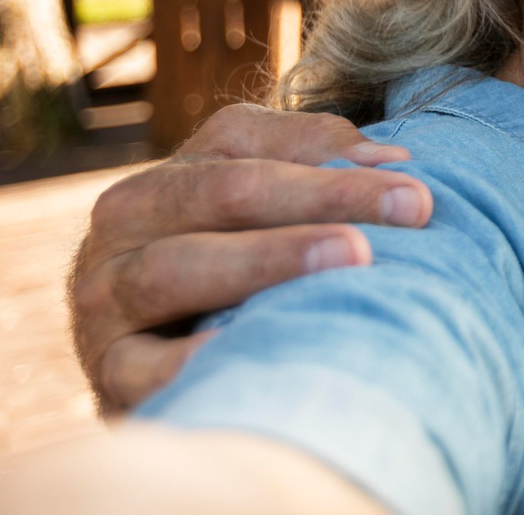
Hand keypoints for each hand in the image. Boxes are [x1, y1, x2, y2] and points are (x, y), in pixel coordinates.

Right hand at [69, 103, 433, 413]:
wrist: (163, 369)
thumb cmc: (238, 267)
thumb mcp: (271, 197)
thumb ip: (319, 158)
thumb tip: (395, 162)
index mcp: (168, 178)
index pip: (247, 148)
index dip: (336, 164)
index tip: (418, 193)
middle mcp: (123, 229)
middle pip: (222, 195)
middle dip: (318, 198)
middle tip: (404, 214)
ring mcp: (105, 303)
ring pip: (175, 267)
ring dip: (265, 259)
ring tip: (351, 259)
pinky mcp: (108, 376)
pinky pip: (139, 367)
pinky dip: (188, 361)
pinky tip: (246, 350)